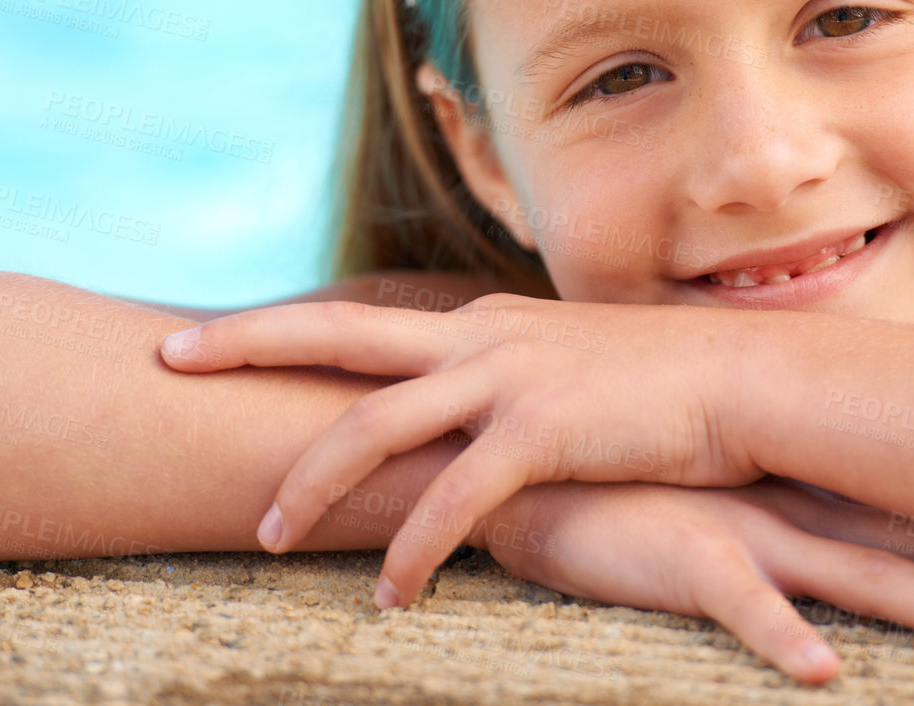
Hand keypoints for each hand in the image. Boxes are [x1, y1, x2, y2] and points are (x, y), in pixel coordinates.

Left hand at [160, 294, 770, 603]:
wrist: (747, 382)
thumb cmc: (660, 387)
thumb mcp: (566, 367)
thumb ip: (509, 380)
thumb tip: (471, 406)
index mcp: (478, 323)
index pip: (360, 320)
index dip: (281, 326)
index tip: (212, 335)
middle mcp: (478, 337)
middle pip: (335, 334)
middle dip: (246, 343)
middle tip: (166, 358)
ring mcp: (506, 379)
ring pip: (375, 424)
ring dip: (311, 480)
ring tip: (265, 534)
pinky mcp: (542, 434)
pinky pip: (454, 500)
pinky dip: (413, 549)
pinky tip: (390, 594)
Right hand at [468, 478, 913, 683]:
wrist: (519, 445)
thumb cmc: (614, 470)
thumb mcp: (703, 479)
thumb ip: (762, 491)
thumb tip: (817, 509)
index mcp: (802, 483)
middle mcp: (792, 502)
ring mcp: (744, 527)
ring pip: (864, 573)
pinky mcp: (681, 555)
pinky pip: (737, 601)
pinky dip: (779, 634)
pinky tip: (822, 674)